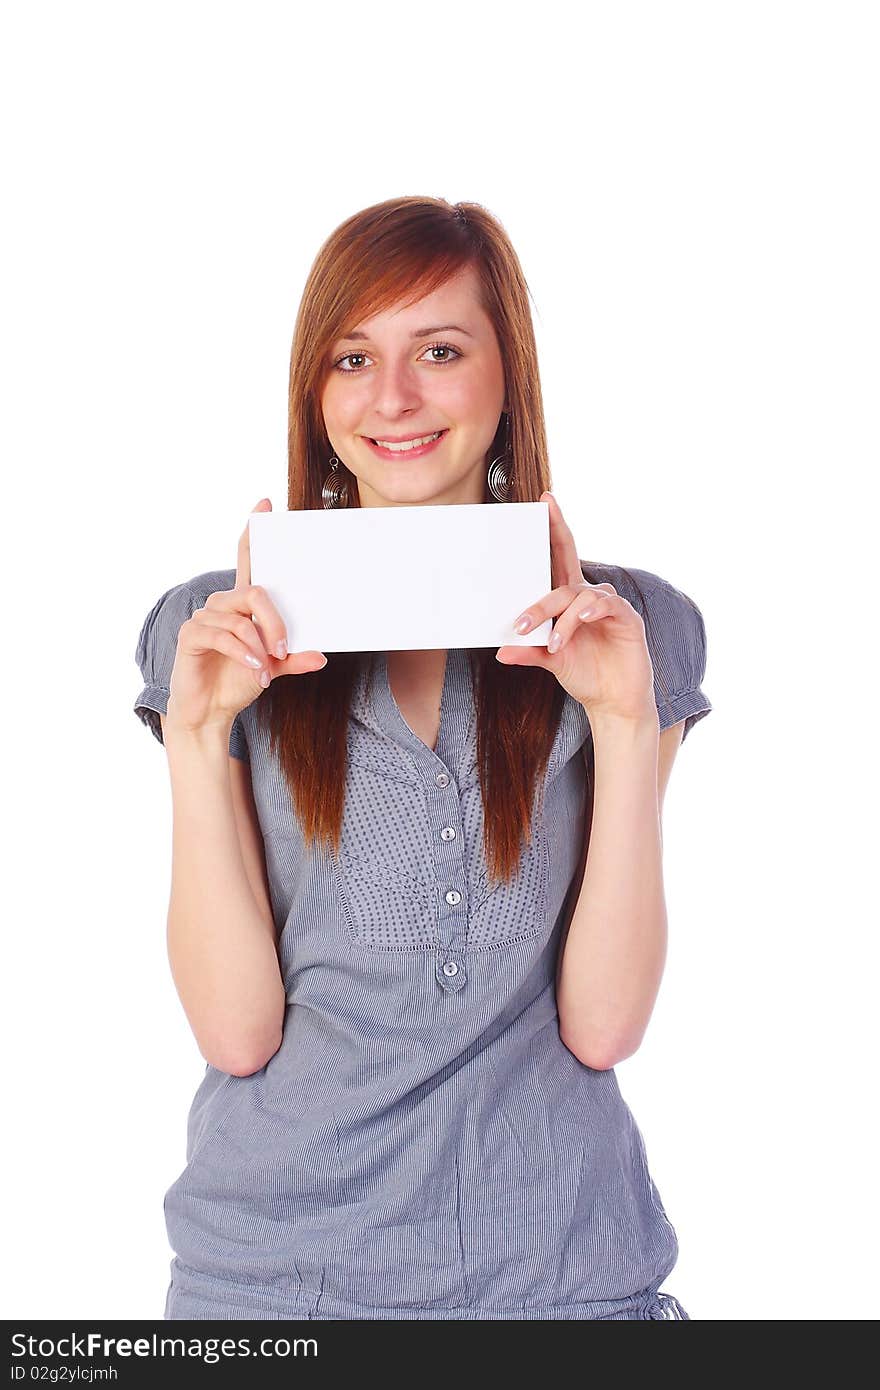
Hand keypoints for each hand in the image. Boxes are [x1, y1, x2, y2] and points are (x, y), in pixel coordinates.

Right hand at [166, 497, 327, 734]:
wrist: (209, 712)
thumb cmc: (237, 682)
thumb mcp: (273, 668)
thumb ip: (294, 658)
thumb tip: (321, 656)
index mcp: (242, 605)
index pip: (248, 560)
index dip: (254, 531)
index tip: (265, 503)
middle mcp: (222, 604)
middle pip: (254, 591)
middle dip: (276, 622)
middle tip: (284, 649)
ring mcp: (204, 617)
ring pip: (241, 618)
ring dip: (259, 646)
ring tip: (266, 669)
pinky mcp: (191, 635)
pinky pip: (222, 635)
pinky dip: (242, 653)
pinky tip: (254, 670)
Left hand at [495, 491, 656, 722]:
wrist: (613, 702)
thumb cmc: (584, 674)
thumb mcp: (551, 662)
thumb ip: (529, 652)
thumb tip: (501, 651)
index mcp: (570, 600)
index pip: (562, 556)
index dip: (556, 528)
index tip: (545, 501)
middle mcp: (590, 597)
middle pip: (565, 579)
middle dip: (542, 597)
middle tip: (522, 622)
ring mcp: (609, 606)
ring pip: (580, 597)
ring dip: (563, 620)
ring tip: (554, 645)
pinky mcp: (627, 619)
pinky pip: (606, 606)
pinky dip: (590, 613)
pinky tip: (581, 621)